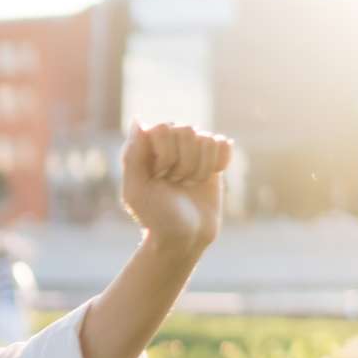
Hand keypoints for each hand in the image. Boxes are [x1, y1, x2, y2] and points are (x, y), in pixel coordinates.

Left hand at [120, 122, 233, 256]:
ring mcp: (191, 148)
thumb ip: (132, 156)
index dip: (165, 155)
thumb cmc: (156, 216)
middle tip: (175, 184)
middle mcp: (168, 142)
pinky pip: (224, 144)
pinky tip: (208, 178)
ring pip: (207, 139)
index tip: (160, 177)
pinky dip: (220, 163)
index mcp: (145, 146)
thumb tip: (139, 120)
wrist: (184, 237)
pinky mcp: (212, 158)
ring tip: (188, 185)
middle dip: (183, 163)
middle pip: (187, 130)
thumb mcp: (136, 191)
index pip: (163, 128)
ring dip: (200, 168)